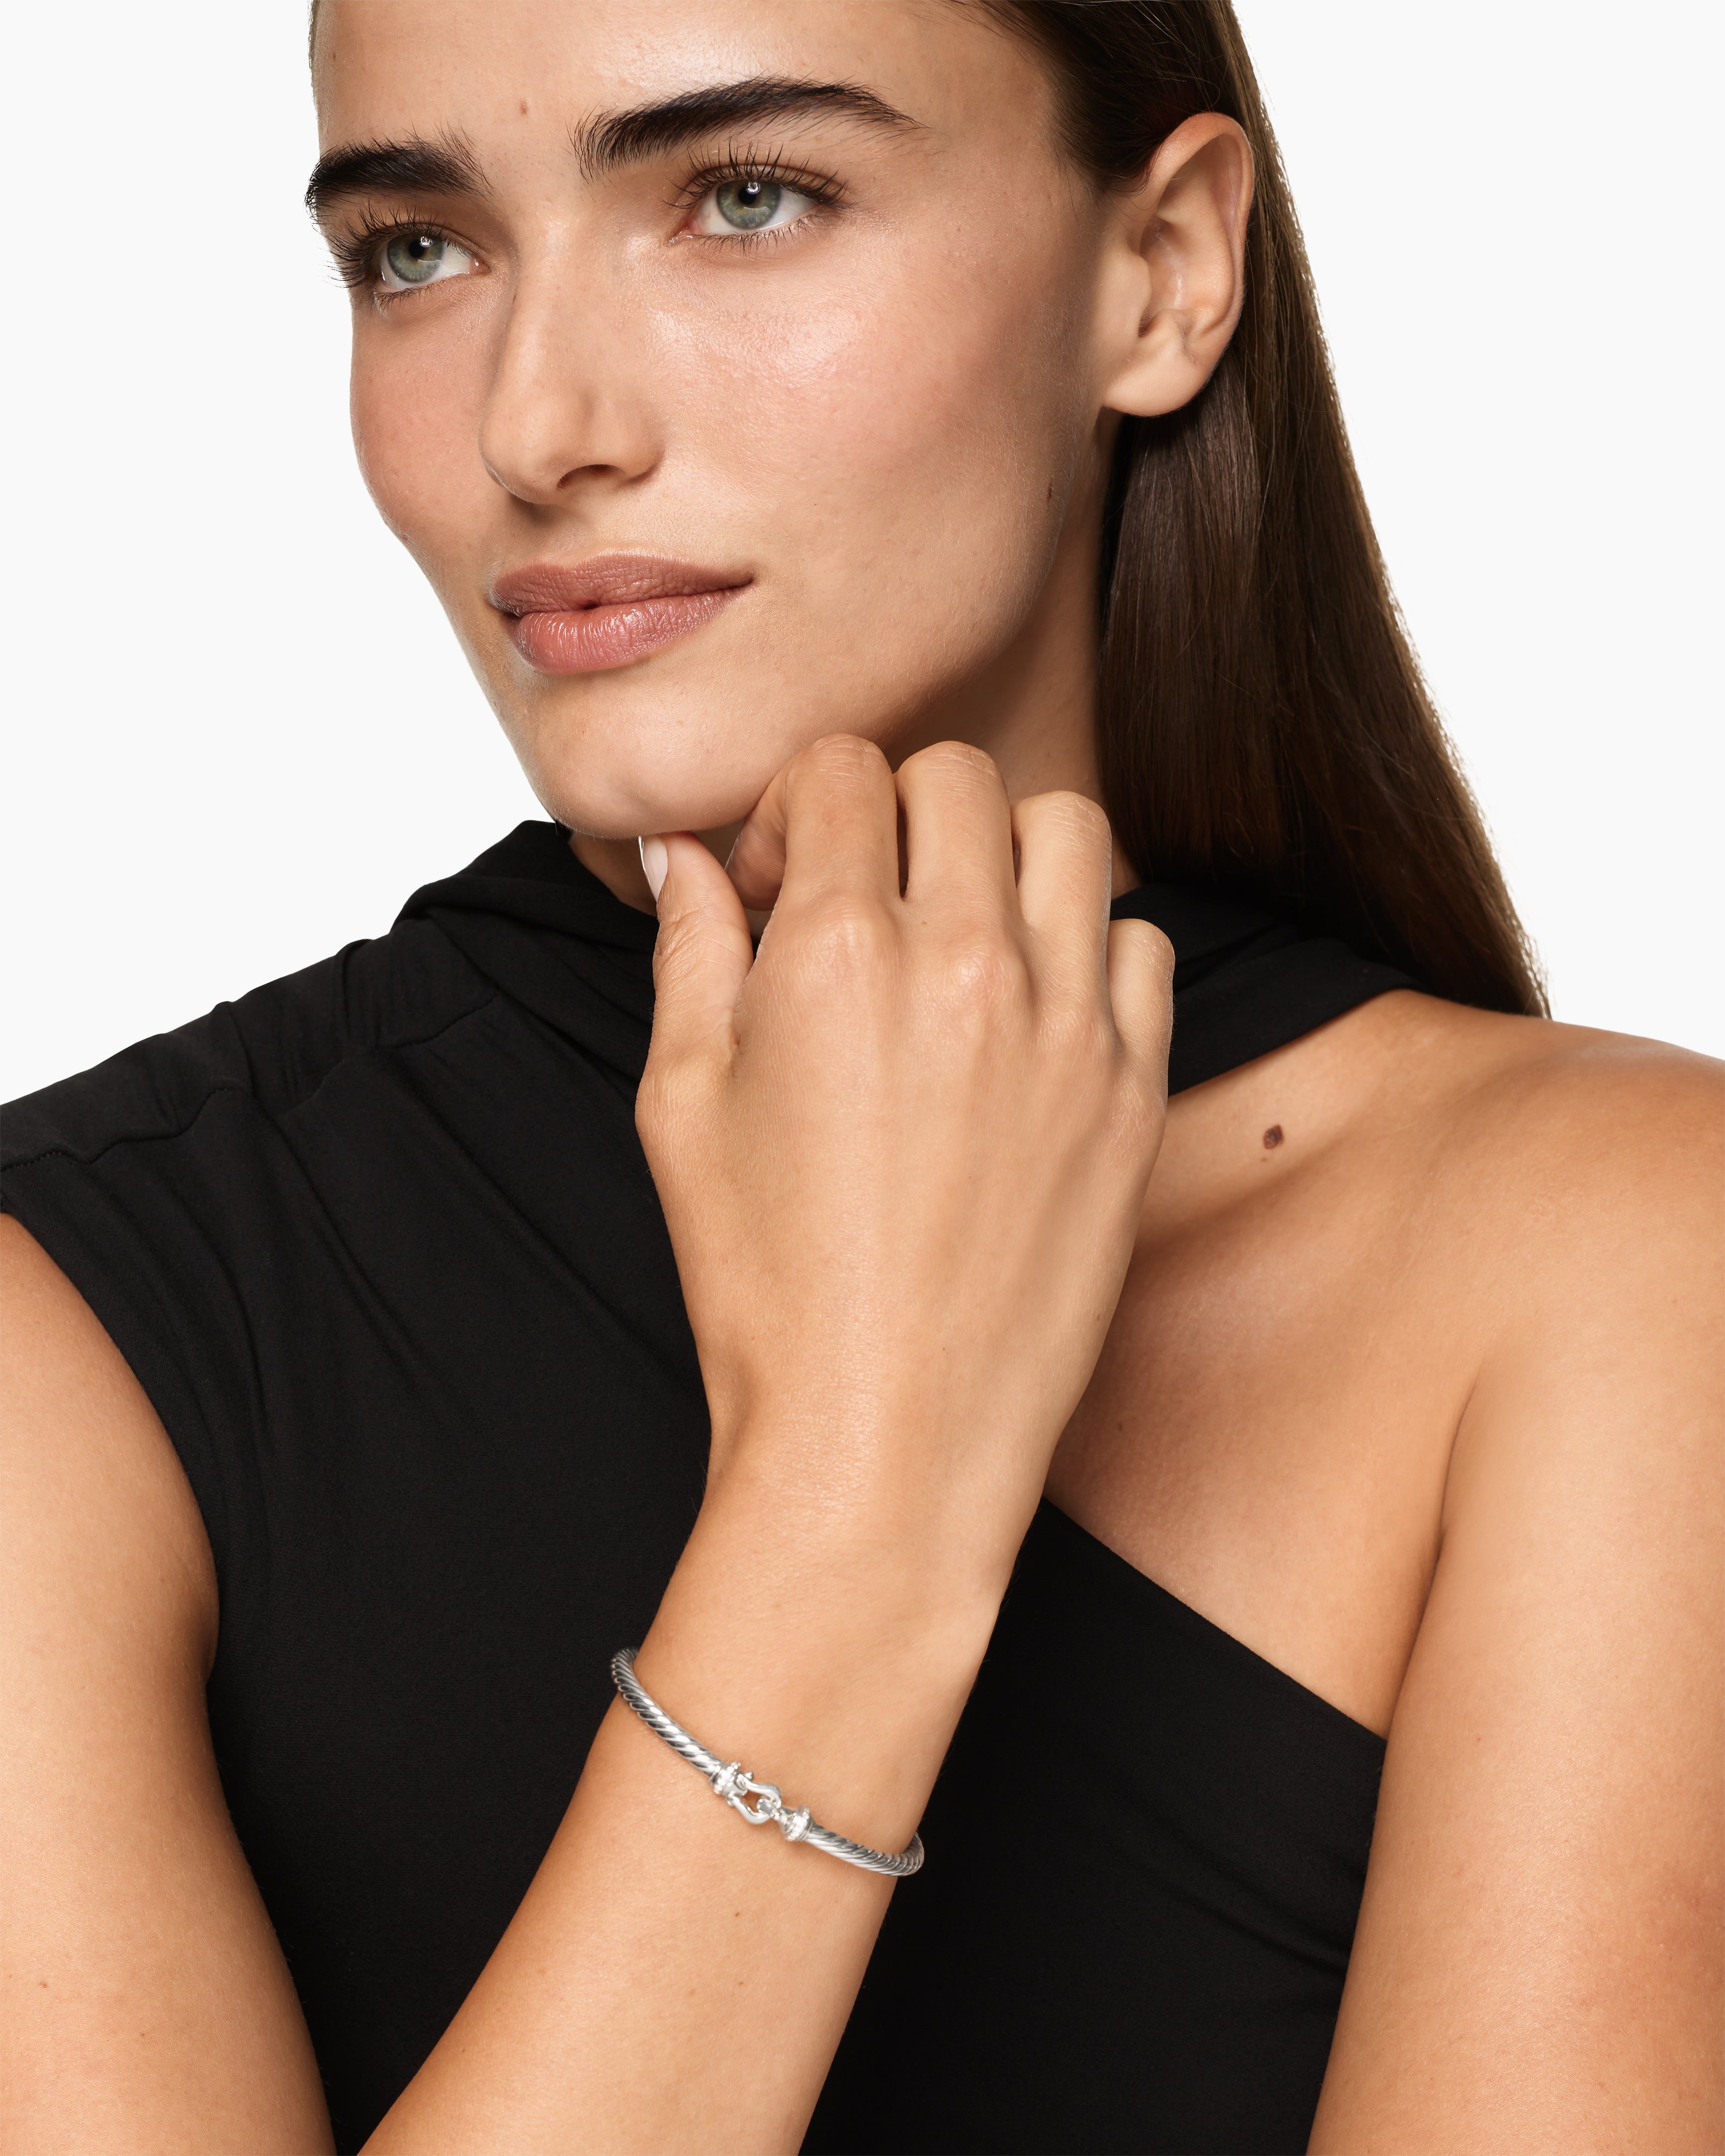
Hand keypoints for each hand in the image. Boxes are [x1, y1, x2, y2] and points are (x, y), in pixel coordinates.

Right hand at [637, 736, 1170, 1602]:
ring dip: (1001, 848)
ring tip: (959, 926)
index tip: (776, 884)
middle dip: (892, 810)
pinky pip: (1141, 942)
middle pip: (953, 776)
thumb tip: (681, 852)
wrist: (884, 1438)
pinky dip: (1088, 944)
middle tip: (861, 896)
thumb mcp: (680, 1105)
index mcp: (834, 952)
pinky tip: (1033, 1007)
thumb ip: (686, 949)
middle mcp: (962, 962)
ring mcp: (1065, 1023)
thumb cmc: (767, 1289)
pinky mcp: (1134, 1090)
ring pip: (1066, 827)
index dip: (793, 808)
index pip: (840, 768)